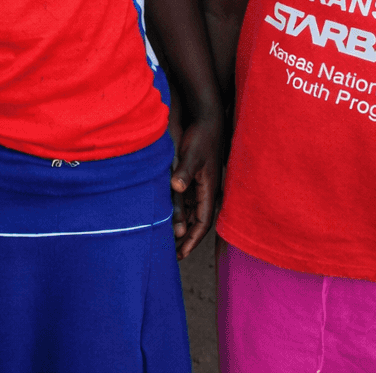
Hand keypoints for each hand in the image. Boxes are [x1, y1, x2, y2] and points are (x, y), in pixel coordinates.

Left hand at [170, 110, 221, 259]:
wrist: (206, 120)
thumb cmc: (201, 138)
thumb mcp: (191, 155)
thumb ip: (184, 172)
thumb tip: (176, 187)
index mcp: (210, 191)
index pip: (202, 224)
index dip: (192, 241)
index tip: (181, 254)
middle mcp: (207, 192)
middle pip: (197, 223)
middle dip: (186, 240)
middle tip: (172, 255)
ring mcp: (200, 186)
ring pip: (190, 213)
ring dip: (181, 226)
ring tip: (166, 240)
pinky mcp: (193, 178)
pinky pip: (186, 201)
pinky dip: (178, 212)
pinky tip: (165, 216)